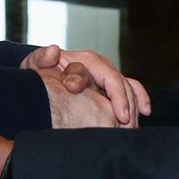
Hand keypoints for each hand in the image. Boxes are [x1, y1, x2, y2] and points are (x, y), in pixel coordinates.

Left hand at [21, 44, 151, 126]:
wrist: (39, 78)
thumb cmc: (36, 73)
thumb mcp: (32, 66)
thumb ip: (40, 59)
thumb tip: (54, 51)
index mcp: (83, 59)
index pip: (105, 73)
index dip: (115, 93)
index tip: (118, 115)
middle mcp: (98, 65)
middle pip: (120, 82)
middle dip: (127, 104)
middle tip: (128, 126)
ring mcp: (105, 75)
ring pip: (128, 87)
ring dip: (134, 106)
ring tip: (133, 128)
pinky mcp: (109, 87)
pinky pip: (130, 88)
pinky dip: (140, 98)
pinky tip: (146, 112)